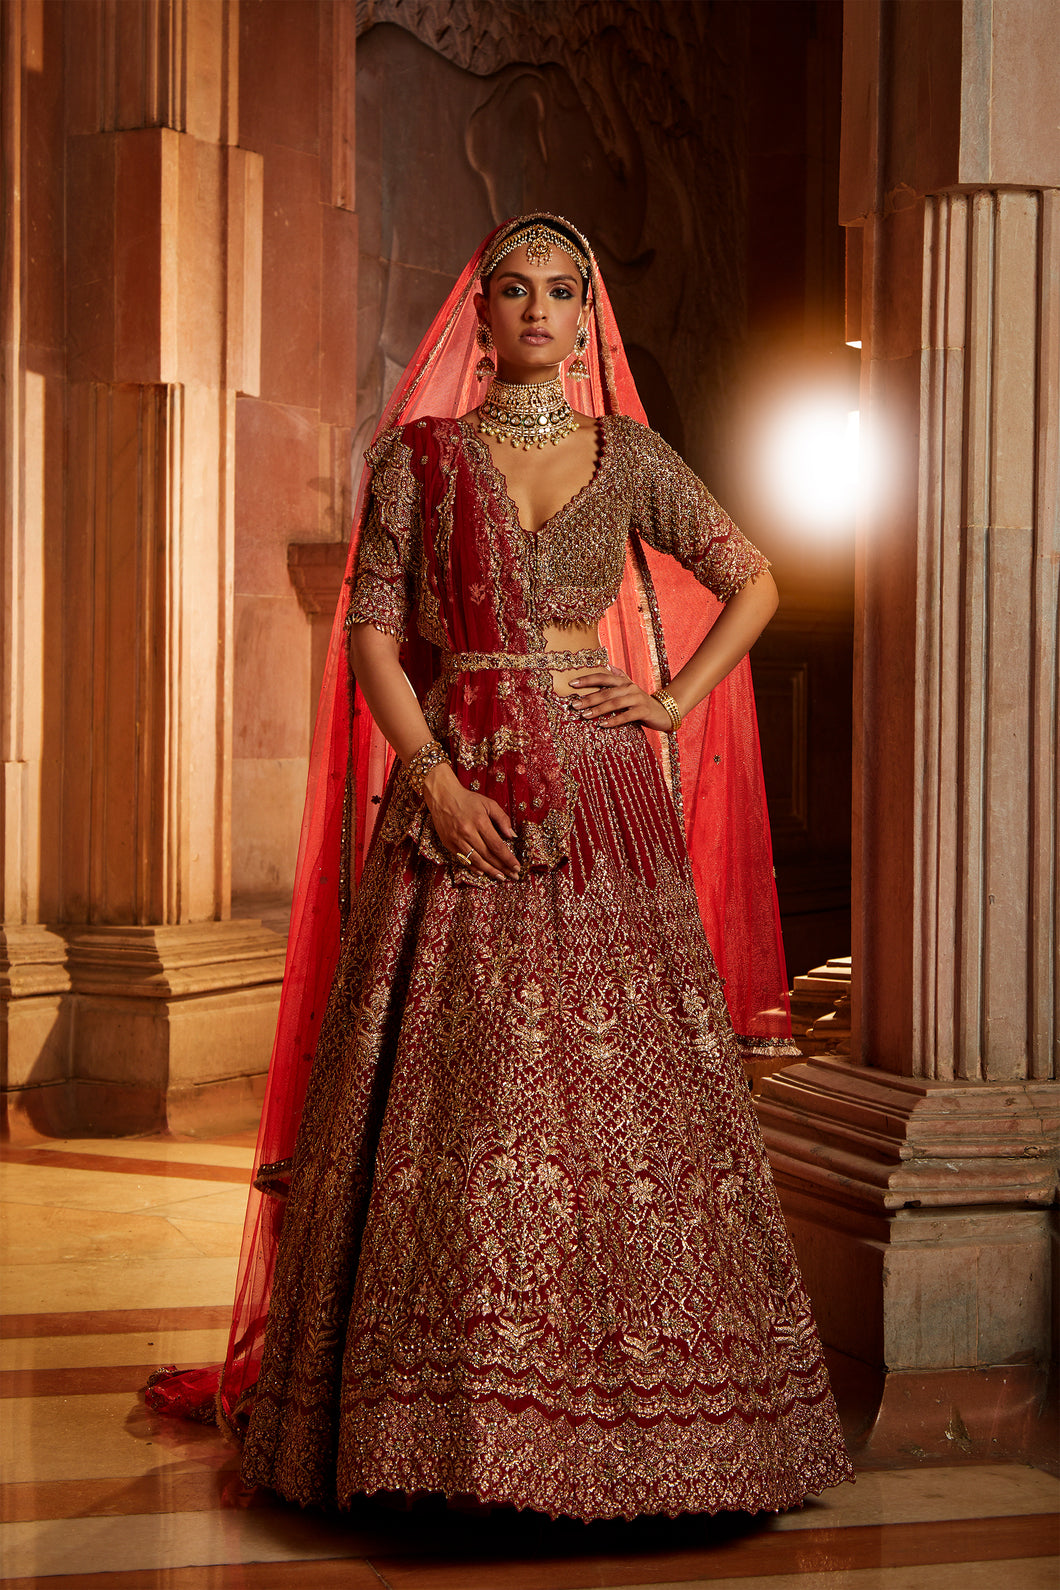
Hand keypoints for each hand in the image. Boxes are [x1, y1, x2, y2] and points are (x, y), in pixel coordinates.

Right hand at [421, 764, 520, 880]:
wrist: (442, 796)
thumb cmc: (468, 799)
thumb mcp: (488, 803)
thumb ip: (502, 819)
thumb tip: (512, 836)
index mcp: (480, 821)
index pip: (497, 845)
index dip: (508, 858)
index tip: (517, 867)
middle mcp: (467, 832)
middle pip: (488, 855)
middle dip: (502, 867)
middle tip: (513, 876)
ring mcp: (457, 839)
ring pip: (476, 860)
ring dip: (490, 871)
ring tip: (501, 877)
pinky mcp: (448, 843)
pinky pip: (463, 859)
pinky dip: (474, 867)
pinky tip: (483, 872)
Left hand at [562, 666, 672, 731]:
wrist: (663, 711)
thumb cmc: (640, 701)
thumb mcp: (629, 687)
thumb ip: (619, 676)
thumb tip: (606, 665)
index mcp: (623, 681)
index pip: (602, 678)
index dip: (587, 680)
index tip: (572, 684)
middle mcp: (629, 687)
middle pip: (606, 692)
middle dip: (589, 698)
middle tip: (574, 705)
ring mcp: (637, 699)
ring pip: (614, 704)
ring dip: (598, 710)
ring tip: (585, 715)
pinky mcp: (643, 711)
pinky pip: (625, 716)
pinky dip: (613, 720)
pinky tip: (602, 725)